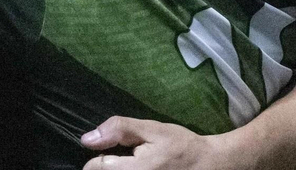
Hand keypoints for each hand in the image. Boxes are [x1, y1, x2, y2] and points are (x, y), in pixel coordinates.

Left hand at [81, 117, 225, 169]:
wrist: (208, 165)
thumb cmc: (180, 145)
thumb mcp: (152, 129)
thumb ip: (120, 130)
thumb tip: (87, 139)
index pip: (94, 167)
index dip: (98, 156)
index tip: (111, 150)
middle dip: (109, 166)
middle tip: (128, 159)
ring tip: (135, 164)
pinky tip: (143, 169)